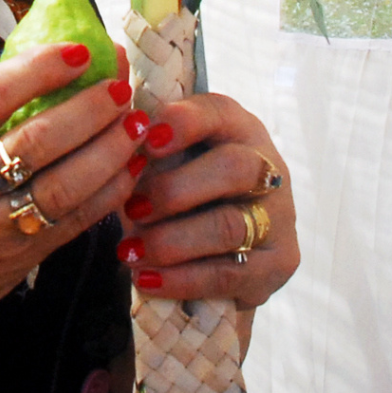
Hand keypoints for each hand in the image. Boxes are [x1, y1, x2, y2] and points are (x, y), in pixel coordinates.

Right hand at [0, 42, 144, 355]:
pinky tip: (127, 170)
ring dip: (108, 153)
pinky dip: (107, 193)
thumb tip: (49, 66)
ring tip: (134, 126)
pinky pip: (72, 224)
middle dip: (88, 112)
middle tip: (119, 90)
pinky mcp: (15, 261)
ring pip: (62, 187)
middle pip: (36, 142)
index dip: (40, 70)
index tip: (79, 51)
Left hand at [113, 93, 298, 310]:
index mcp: (238, 128)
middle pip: (233, 168)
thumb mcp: (167, 162)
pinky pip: (228, 274)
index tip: (145, 140)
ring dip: (171, 240)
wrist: (217, 251)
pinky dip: (181, 278)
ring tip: (130, 251)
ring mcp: (280, 216)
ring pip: (228, 226)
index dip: (182, 124)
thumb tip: (111, 148)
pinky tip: (146, 279)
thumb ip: (146, 150)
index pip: (217, 113)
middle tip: (132, 208)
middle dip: (174, 190)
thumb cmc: (181, 191)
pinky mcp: (279, 263)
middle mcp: (268, 167)